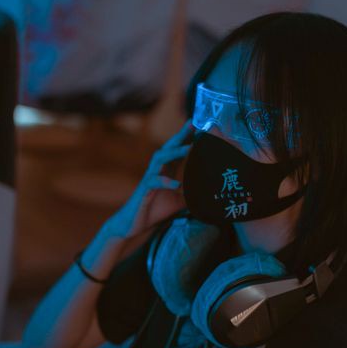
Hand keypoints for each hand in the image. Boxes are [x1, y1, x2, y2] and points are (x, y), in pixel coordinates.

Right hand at [104, 119, 194, 239]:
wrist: (135, 224)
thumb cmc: (156, 210)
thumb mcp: (180, 201)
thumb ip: (193, 194)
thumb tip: (212, 193)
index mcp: (166, 171)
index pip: (178, 150)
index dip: (188, 138)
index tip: (201, 126)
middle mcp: (157, 170)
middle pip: (169, 147)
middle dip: (181, 135)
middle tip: (193, 123)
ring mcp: (149, 178)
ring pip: (160, 159)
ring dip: (175, 153)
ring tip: (189, 148)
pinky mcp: (144, 191)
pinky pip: (154, 182)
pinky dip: (165, 182)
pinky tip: (177, 185)